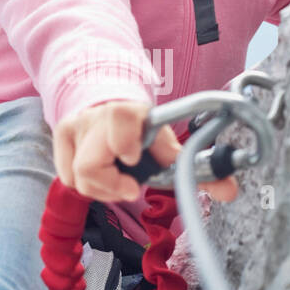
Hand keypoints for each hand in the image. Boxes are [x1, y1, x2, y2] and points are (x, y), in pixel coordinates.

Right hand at [53, 100, 238, 203]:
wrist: (106, 98)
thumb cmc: (141, 127)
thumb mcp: (166, 140)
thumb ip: (197, 167)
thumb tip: (230, 191)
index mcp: (126, 111)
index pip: (120, 120)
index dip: (125, 143)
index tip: (134, 158)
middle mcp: (94, 118)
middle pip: (90, 166)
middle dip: (112, 186)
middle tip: (131, 187)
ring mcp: (72, 130)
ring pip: (78, 178)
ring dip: (102, 190)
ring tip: (118, 181)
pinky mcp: (59, 141)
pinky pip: (68, 179)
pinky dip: (88, 186)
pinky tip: (102, 177)